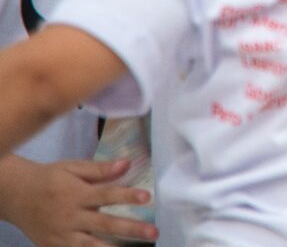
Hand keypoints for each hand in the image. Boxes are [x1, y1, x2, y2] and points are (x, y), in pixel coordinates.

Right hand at [0, 156, 156, 244]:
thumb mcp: (72, 168)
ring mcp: (62, 236)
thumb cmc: (50, 179)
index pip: (106, 195)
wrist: (17, 196)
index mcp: (76, 195)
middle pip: (104, 225)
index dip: (127, 196)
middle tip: (153, 232)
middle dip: (130, 229)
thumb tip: (127, 163)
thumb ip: (99, 169)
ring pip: (90, 246)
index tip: (147, 197)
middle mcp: (70, 217)